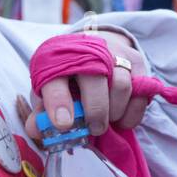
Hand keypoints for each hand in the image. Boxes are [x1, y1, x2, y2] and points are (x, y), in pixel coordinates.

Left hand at [24, 31, 147, 138]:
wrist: (92, 45)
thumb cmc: (66, 74)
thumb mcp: (48, 88)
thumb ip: (41, 111)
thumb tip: (35, 130)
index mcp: (57, 58)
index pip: (55, 78)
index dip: (58, 102)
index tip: (63, 124)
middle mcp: (87, 51)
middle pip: (95, 80)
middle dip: (95, 111)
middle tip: (94, 129)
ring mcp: (115, 54)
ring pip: (122, 86)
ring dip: (115, 111)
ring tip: (107, 121)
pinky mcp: (136, 61)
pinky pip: (141, 92)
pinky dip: (132, 112)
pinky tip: (121, 118)